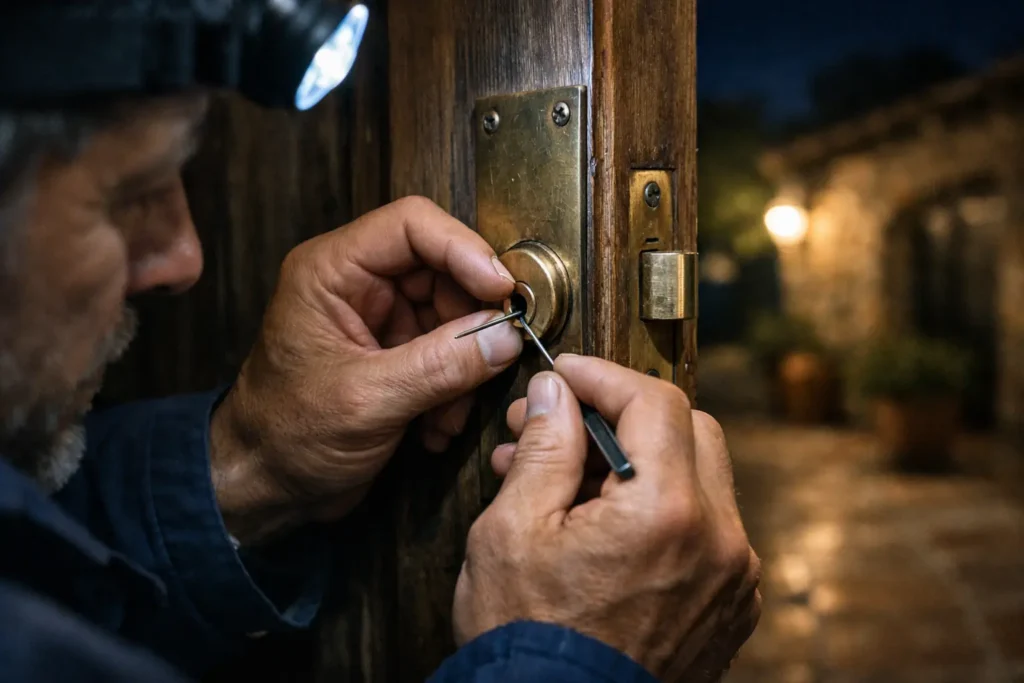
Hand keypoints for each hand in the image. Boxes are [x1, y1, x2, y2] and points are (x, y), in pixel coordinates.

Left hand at [210, 197, 520, 542]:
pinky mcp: (397, 355)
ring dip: (465, 368)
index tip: (502, 290)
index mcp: (332, 271)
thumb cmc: (285, 437)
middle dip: (471, 321)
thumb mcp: (367, 401)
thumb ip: (440, 366)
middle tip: (492, 360)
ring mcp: (380, 320)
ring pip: (454, 316)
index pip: (412, 225)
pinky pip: (449, 354)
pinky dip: (455, 390)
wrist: (264, 487)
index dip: (465, 249)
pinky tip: (437, 429)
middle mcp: (358, 285)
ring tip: (449, 415)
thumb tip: (505, 336)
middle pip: (443, 271)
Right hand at [453, 355, 760, 681]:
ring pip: (698, 479)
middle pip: (689, 431)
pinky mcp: (730, 606)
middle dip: (624, 415)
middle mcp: (720, 541)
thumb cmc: (526, 640)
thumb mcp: (513, 531)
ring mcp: (733, 578)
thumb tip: (556, 392)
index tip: (566, 376)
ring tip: (565, 481)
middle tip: (562, 425)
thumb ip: (546, 447)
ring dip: (638, 463)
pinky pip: (705, 530)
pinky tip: (602, 523)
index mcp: (667, 513)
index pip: (654, 401)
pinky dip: (660, 510)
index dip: (604, 376)